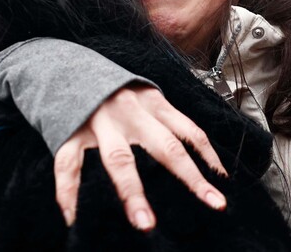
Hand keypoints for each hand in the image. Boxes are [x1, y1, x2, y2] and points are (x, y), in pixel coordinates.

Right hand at [54, 84, 227, 230]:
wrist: (68, 66)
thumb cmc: (113, 89)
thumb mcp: (144, 96)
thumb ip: (162, 120)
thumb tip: (190, 158)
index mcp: (152, 101)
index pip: (189, 132)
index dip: (209, 158)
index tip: (223, 186)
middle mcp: (130, 111)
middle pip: (165, 147)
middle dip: (189, 177)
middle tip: (211, 204)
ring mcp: (100, 121)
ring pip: (119, 160)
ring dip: (133, 193)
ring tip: (145, 224)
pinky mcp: (70, 130)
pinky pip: (69, 164)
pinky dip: (67, 192)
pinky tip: (72, 217)